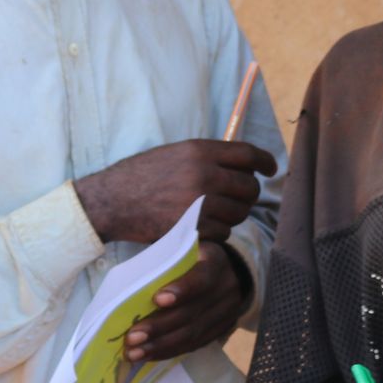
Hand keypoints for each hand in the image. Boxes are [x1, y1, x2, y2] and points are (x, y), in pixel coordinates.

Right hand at [73, 139, 278, 245]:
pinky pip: (223, 232)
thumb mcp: (174, 154)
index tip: (271, 169)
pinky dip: (218, 232)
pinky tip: (203, 226)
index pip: (247, 154)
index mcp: (199, 151)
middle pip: (249, 187)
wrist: (111, 200)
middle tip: (238, 198)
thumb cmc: (141, 176)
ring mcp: (198, 202)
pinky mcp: (192, 227)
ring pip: (239, 212)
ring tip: (216, 212)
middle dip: (248, 194)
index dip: (265, 161)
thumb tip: (241, 164)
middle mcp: (203, 174)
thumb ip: (207, 157)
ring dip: (234, 215)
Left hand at [123, 242, 245, 361]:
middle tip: (132, 337)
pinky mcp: (220, 331)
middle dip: (159, 326)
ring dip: (160, 345)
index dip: (182, 290)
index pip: (201, 278)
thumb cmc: (195, 258)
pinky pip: (194, 345)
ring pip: (192, 334)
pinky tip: (148, 355)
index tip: (157, 300)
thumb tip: (128, 277)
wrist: (232, 272)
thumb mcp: (186, 249)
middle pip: (191, 313)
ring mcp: (225, 314)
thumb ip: (165, 258)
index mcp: (215, 263)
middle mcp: (225, 290)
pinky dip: (169, 351)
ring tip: (134, 353)